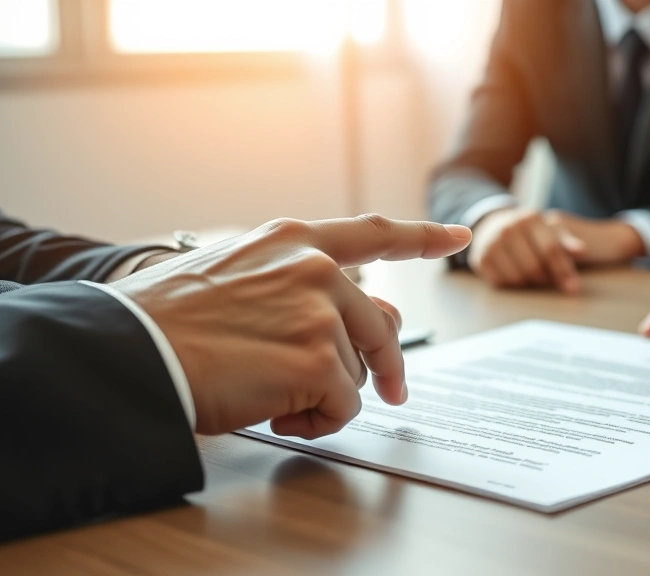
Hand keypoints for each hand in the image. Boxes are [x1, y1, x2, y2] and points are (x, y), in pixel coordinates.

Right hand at [112, 215, 471, 438]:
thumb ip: (304, 287)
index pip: (374, 234)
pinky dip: (318, 422)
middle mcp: (317, 269)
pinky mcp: (317, 360)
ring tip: (274, 397)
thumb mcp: (237, 275)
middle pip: (381, 327)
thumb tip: (378, 318)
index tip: (455, 237)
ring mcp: (320, 312)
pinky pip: (344, 407)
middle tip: (393, 391)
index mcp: (294, 240)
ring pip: (359, 373)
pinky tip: (278, 415)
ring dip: (326, 396)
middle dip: (386, 366)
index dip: (421, 236)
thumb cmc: (169, 319)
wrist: (128, 348)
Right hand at [467, 208, 644, 291]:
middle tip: (550, 283)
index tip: (573, 288)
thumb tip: (583, 251)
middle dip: (546, 280)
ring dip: (530, 284)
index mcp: (531, 218)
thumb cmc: (529, 233)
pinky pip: (502, 282)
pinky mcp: (480, 258)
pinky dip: (513, 285)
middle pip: (534, 267)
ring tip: (535, 279)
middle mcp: (509, 227)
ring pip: (518, 277)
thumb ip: (566, 241)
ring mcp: (492, 242)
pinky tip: (518, 277)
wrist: (492, 227)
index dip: (563, 271)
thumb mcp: (549, 231)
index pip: (551, 250)